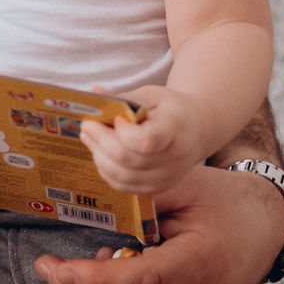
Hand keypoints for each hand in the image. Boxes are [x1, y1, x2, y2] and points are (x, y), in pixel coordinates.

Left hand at [37, 160, 283, 283]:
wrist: (264, 230)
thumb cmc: (222, 202)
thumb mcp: (187, 183)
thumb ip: (143, 195)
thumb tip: (93, 202)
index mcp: (204, 261)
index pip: (143, 282)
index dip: (96, 278)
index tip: (57, 265)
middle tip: (46, 266)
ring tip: (82, 270)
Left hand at [78, 85, 211, 194]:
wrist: (196, 130)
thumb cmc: (171, 109)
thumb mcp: (152, 95)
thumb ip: (124, 97)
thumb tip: (95, 94)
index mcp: (176, 129)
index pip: (147, 141)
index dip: (125, 133)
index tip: (118, 119)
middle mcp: (174, 159)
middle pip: (127, 159)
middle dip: (100, 141)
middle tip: (87, 126)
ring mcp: (165, 178)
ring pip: (121, 175)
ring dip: (98, 156)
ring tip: (89, 137)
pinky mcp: (156, 189)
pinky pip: (123, 185)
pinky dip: (106, 170)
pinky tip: (100, 153)